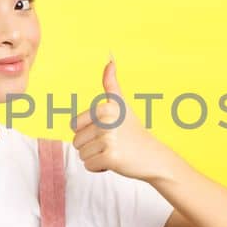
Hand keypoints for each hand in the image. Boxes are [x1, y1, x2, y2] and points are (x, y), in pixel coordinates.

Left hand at [71, 55, 181, 181]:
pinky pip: (88, 165)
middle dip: (90, 147)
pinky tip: (114, 162)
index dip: (87, 132)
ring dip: (94, 157)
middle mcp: (106, 121)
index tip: (106, 131)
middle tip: (111, 144)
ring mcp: (108, 139)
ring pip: (81, 154)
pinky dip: (99, 168)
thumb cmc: (133, 131)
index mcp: (104, 107)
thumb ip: (111, 84)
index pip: (73, 125)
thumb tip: (110, 58)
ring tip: (114, 151)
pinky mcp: (110, 157)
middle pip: (76, 141)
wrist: (153, 156)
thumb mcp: (122, 105)